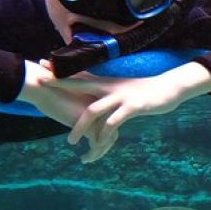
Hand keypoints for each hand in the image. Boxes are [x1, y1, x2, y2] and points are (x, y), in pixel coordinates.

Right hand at [17, 61, 117, 162]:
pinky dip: (92, 153)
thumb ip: (75, 106)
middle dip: (104, 145)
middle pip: (112, 131)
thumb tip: (73, 115)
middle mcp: (103, 107)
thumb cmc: (48, 90)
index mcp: (99, 100)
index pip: (109, 120)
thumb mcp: (68, 98)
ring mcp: (98, 115)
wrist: (41, 85)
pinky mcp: (90, 124)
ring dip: (99, 152)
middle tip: (94, 155)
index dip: (105, 133)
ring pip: (107, 140)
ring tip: (86, 159)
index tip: (96, 143)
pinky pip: (96, 144)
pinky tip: (84, 158)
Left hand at [43, 61, 210, 151]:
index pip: (80, 75)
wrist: (170, 87)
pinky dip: (105, 133)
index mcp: (107, 83)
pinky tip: (99, 144)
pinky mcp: (132, 107)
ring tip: (70, 142)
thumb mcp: (125, 90)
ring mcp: (120, 97)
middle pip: (80, 84)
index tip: (43, 65)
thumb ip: (109, 93)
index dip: (61, 72)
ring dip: (80, 126)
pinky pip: (114, 122)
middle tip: (41, 82)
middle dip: (60, 84)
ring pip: (94, 110)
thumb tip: (96, 99)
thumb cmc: (147, 90)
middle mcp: (110, 87)